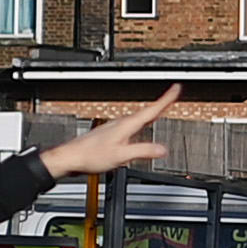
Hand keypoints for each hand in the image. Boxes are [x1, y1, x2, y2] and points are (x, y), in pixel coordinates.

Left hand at [39, 87, 184, 181]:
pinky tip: (138, 130)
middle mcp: (121, 123)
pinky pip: (130, 126)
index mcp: (126, 125)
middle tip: (172, 96)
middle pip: (146, 112)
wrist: (71, 158)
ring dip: (151, 114)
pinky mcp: (110, 135)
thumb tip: (162, 149)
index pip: (151, 110)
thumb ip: (142, 151)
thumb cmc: (90, 156)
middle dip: (161, 104)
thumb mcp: (121, 155)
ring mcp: (114, 128)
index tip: (176, 89)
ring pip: (138, 119)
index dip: (165, 99)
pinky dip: (140, 124)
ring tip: (160, 111)